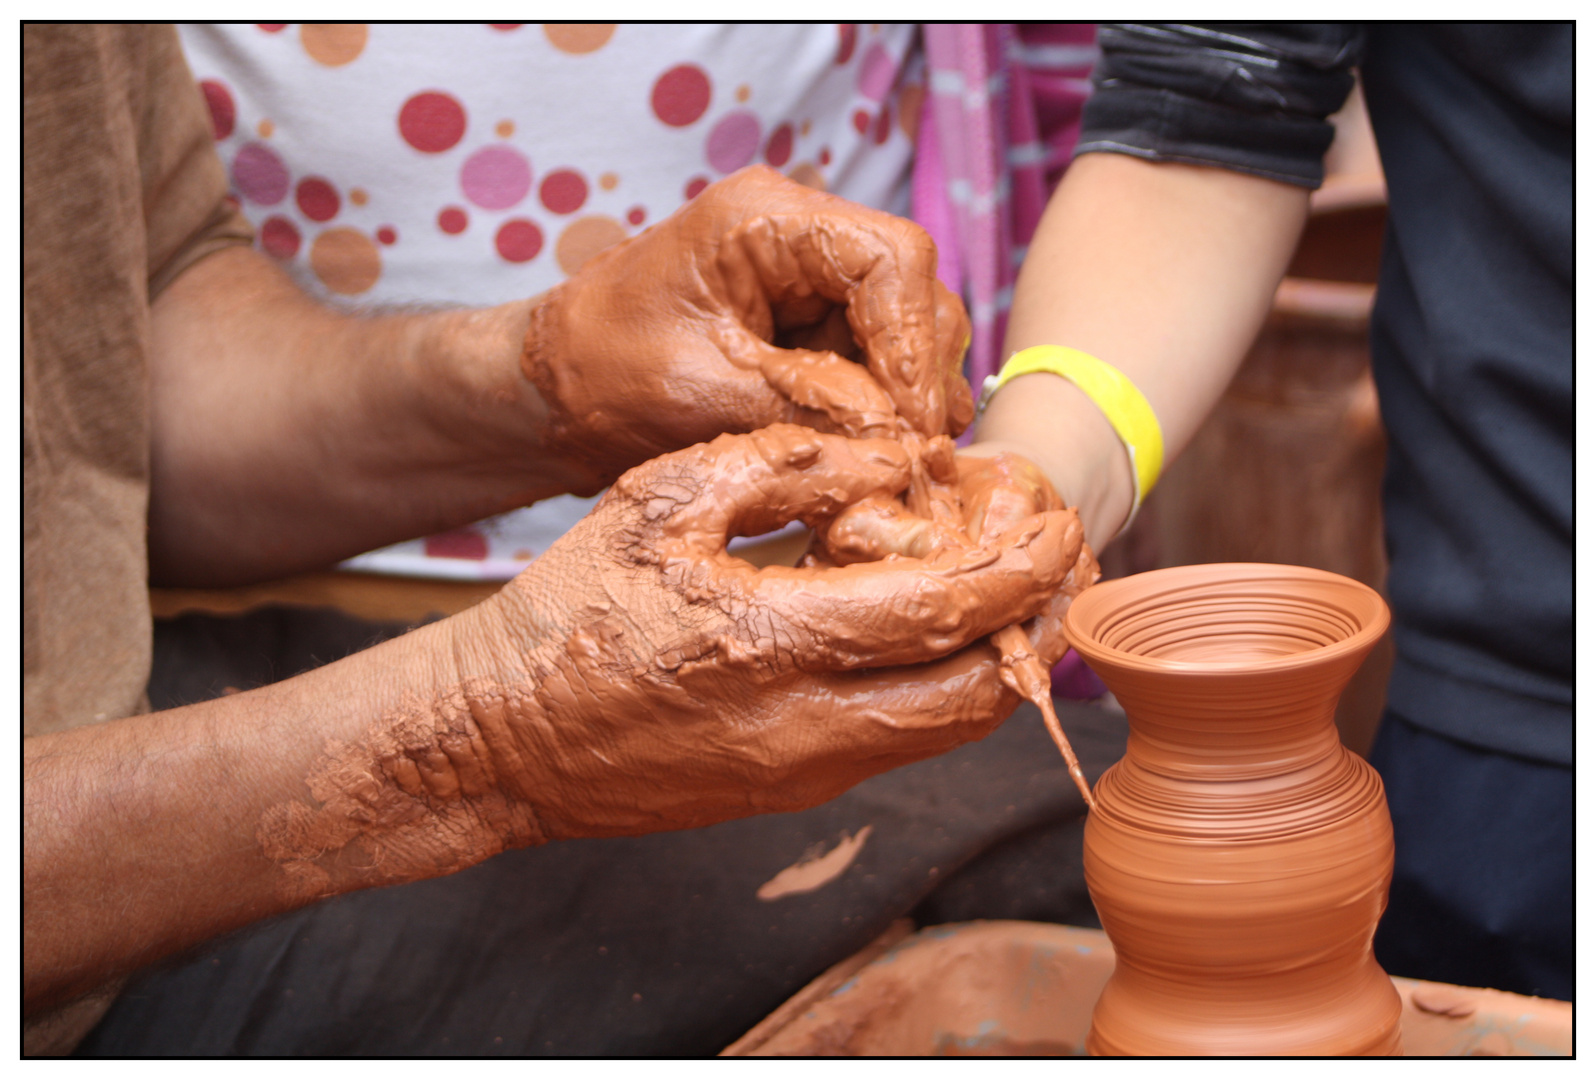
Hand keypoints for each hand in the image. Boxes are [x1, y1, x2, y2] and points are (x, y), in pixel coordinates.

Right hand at [457, 425, 1075, 837]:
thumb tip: (895, 458)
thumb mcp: (662, 500)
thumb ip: (786, 466)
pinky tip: (932, 627)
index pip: (945, 613)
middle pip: (980, 694)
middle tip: (1057, 557)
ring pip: (951, 730)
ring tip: (1011, 585)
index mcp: (771, 642)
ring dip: (1000, 657)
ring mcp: (804, 775)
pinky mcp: (791, 794)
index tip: (1060, 519)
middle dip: (1039, 622)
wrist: (500, 739)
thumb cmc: (569, 608)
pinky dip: (942, 684)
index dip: (1019, 567)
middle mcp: (806, 730)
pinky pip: (902, 741)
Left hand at [522, 166, 972, 491]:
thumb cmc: (599, 377)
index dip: (914, 343)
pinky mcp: (806, 327)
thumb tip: (905, 444)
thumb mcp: (704, 396)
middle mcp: (798, 236)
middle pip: (913, 292)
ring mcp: (806, 281)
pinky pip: (873, 364)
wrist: (547, 397)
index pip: (892, 258)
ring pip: (904, 332)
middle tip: (913, 457)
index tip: (916, 423)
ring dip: (903, 400)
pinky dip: (879, 412)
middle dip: (916, 377)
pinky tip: (867, 456)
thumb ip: (810, 410)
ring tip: (887, 463)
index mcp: (765, 220)